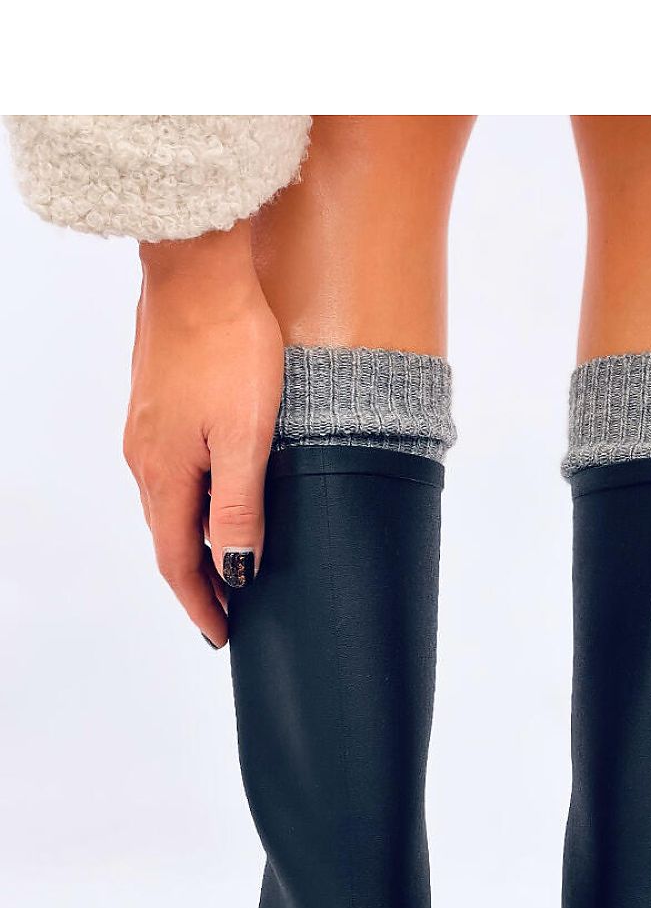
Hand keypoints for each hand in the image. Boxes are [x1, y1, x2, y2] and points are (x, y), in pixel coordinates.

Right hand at [124, 223, 284, 647]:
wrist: (198, 270)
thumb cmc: (229, 348)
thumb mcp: (247, 439)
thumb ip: (240, 508)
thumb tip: (236, 570)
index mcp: (166, 476)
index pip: (180, 563)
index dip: (202, 605)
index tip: (222, 636)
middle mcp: (145, 460)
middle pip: (169, 540)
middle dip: (197, 583)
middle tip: (226, 613)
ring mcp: (147, 431)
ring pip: (168, 507)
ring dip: (194, 544)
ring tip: (226, 567)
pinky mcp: (157, 406)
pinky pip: (171, 474)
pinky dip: (191, 505)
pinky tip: (214, 500)